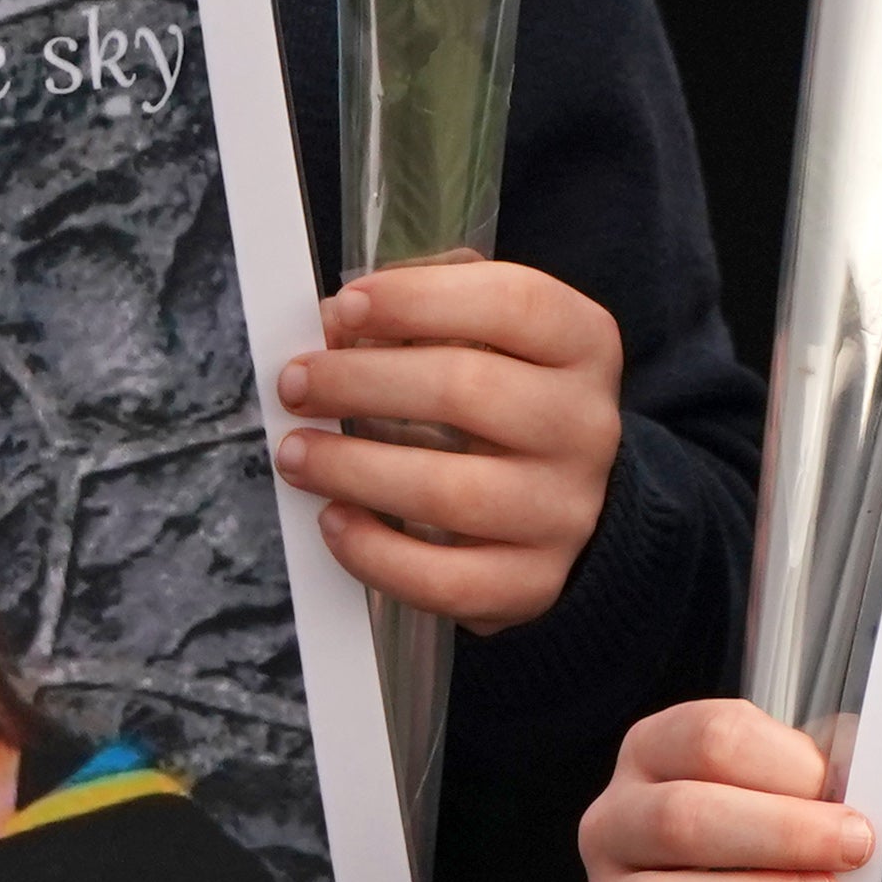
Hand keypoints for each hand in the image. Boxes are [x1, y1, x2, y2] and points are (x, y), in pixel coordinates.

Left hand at [275, 260, 623, 632]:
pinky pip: (442, 578)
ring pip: (448, 492)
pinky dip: (373, 551)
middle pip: (467, 391)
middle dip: (359, 382)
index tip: (344, 307)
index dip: (419, 300)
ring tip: (296, 453)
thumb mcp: (494, 335)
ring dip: (351, 468)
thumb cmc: (507, 403)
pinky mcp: (532, 581)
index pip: (513, 304)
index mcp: (582, 346)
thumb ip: (426, 310)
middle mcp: (584, 426)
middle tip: (298, 382)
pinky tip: (334, 521)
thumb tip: (340, 321)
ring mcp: (563, 510)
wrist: (569, 500)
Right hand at [576, 697, 866, 881]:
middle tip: (851, 851)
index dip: (788, 767)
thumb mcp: (796, 788)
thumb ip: (823, 771)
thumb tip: (865, 768)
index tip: (847, 800)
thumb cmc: (774, 843)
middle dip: (781, 836)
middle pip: (679, 818)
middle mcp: (614, 825)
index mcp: (654, 754)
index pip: (708, 739)